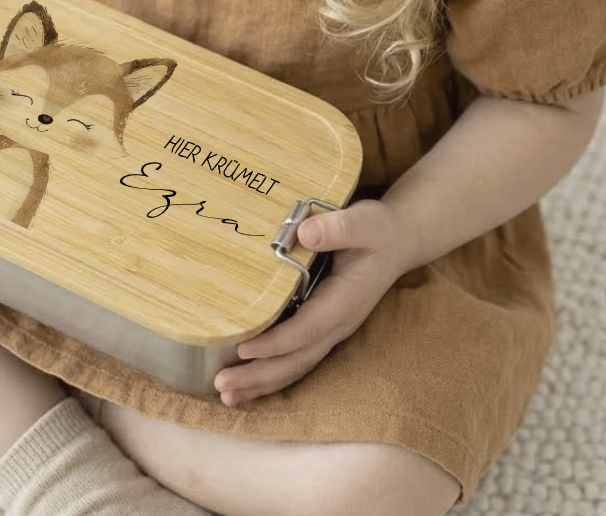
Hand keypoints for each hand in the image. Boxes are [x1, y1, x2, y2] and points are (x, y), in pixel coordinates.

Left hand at [214, 200, 405, 405]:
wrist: (397, 241)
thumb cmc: (377, 230)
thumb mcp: (363, 222)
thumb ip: (337, 228)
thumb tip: (304, 234)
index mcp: (344, 301)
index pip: (306, 329)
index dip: (275, 342)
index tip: (243, 350)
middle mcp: (337, 323)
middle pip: (297, 360)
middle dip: (260, 376)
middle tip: (222, 388)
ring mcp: (330, 330)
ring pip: (296, 366)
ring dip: (261, 383)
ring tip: (226, 395)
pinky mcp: (322, 328)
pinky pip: (296, 358)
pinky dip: (271, 373)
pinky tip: (247, 381)